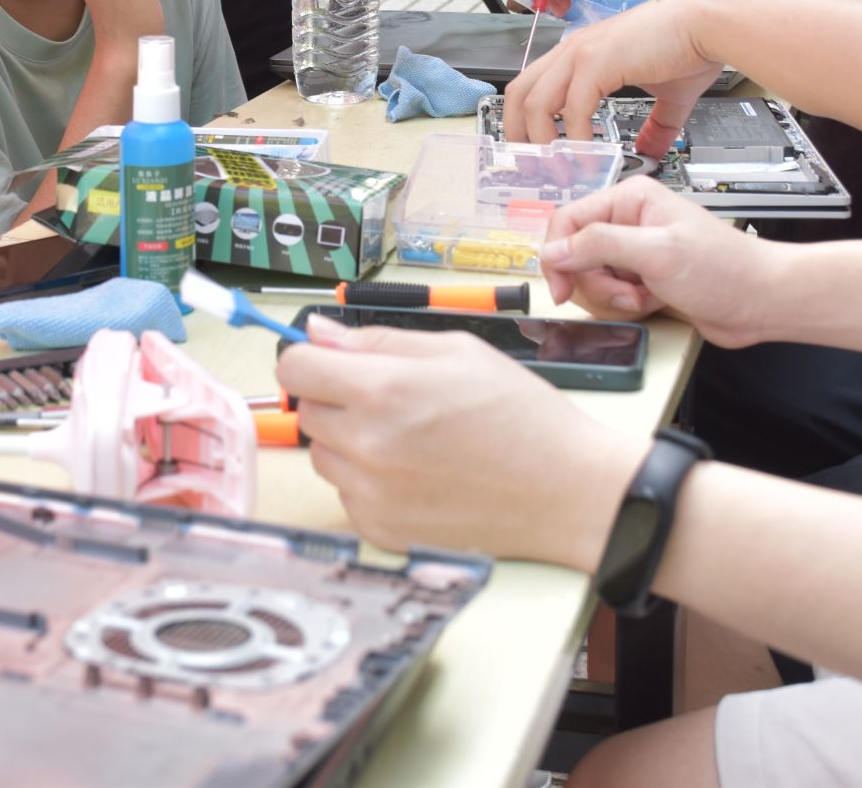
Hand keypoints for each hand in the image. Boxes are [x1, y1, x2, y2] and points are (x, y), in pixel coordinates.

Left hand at [277, 315, 635, 568]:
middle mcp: (368, 446)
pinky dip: (369, 481)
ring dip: (350, 441)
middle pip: (308, 412)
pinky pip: (346, 493)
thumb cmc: (521, 416)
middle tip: (392, 400)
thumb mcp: (456, 350)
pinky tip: (417, 473)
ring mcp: (372, 494)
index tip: (329, 361)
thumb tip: (318, 332)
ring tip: (410, 438)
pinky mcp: (380, 529)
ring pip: (324, 454)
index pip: (295, 368)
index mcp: (384, 391)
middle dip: (337, 398)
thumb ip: (378, 340)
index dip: (310, 357)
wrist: (566, 491)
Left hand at [503, 0, 721, 150]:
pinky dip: (575, 138)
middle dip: (518, 133)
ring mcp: (581, 54)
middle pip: (519, 93)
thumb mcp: (669, 95)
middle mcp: (574, 50)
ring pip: (535, 103)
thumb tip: (652, 149)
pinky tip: (588, 156)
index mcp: (582, 53)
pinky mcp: (597, 62)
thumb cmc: (692, 45)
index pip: (533, 86)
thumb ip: (655, 124)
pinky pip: (571, 109)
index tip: (535, 151)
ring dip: (543, 143)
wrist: (710, 22)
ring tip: (560, 170)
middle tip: (533, 166)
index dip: (525, 121)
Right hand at [540, 176, 781, 343]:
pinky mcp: (642, 277)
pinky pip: (611, 294)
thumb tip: (553, 250)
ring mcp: (635, 251)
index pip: (567, 221)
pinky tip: (653, 301)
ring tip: (645, 297)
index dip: (558, 256)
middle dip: (596, 283)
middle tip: (625, 293)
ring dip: (613, 297)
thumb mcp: (657, 253)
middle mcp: (628, 221)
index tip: (561, 287)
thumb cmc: (725, 268)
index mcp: (630, 199)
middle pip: (576, 255)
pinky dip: (626, 305)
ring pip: (591, 278)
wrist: (761, 301)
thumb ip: (600, 246)